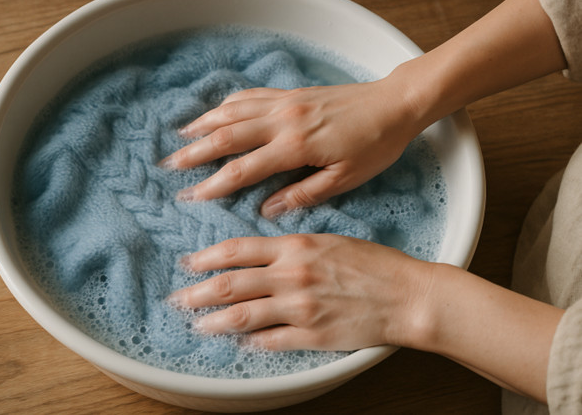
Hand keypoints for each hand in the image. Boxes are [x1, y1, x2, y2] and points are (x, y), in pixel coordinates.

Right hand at [160, 81, 421, 217]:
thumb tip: (267, 211)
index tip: (190, 196)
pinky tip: (215, 113)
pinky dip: (227, 105)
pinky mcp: (290, 93)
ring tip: (180, 139)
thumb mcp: (345, 179)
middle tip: (169, 166)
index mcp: (295, 146)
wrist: (394, 104)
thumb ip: (303, 194)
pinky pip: (250, 96)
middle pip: (227, 136)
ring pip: (232, 111)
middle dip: (195, 152)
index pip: (243, 168)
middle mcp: (283, 120)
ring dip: (203, 124)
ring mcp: (284, 102)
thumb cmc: (374, 146)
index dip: (213, 184)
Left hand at [168, 234, 433, 350]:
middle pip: (230, 284)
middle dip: (197, 292)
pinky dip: (251, 342)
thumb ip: (292, 248)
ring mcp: (300, 308)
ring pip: (243, 315)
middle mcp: (291, 276)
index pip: (237, 250)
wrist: (406, 295)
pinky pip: (271, 341)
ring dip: (214, 321)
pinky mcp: (312, 335)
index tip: (189, 263)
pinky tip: (240, 343)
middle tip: (178, 299)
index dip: (207, 257)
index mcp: (295, 248)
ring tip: (198, 324)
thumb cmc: (373, 263)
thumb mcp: (328, 241)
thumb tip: (260, 256)